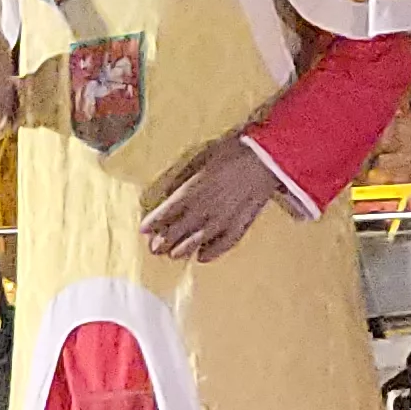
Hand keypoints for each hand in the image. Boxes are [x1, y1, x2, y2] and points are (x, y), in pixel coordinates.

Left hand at [139, 134, 291, 261]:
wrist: (266, 158)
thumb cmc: (232, 152)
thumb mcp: (200, 158)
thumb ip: (183, 178)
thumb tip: (169, 193)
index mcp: (192, 191)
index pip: (166, 212)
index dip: (153, 223)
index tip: (144, 231)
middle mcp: (204, 210)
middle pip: (179, 231)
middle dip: (164, 241)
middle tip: (154, 249)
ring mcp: (223, 220)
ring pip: (198, 241)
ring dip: (182, 250)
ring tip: (172, 255)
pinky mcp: (241, 225)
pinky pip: (224, 244)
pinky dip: (212, 253)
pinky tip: (202, 258)